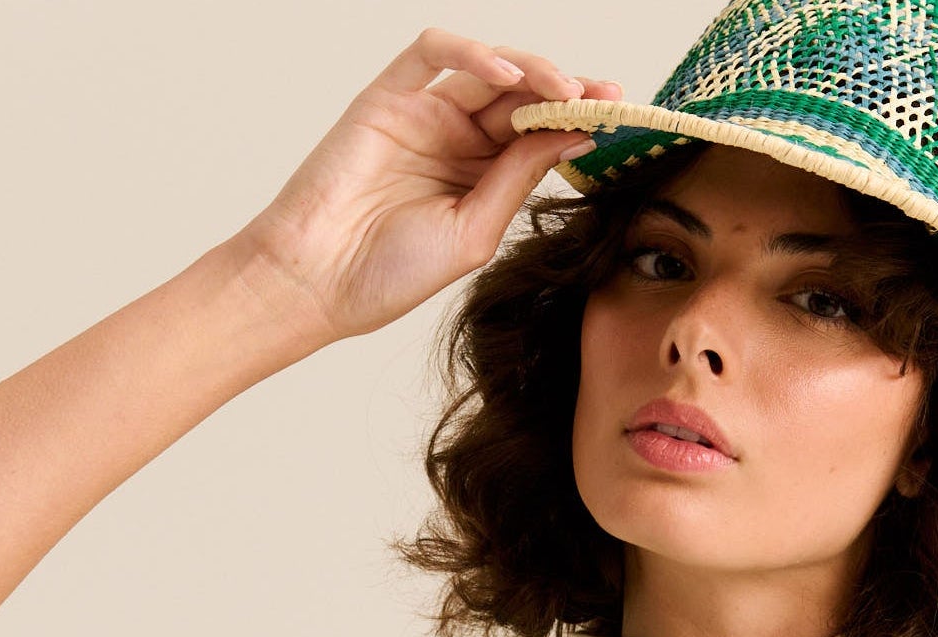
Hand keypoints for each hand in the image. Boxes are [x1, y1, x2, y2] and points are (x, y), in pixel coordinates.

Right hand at [229, 29, 623, 346]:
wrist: (318, 282)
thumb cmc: (388, 272)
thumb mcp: (474, 230)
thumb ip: (519, 177)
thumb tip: (575, 132)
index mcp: (480, 175)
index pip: (540, 132)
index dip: (579, 119)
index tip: (619, 118)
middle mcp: (456, 139)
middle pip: (523, 96)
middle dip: (568, 90)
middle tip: (604, 96)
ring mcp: (423, 115)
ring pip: (488, 69)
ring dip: (532, 70)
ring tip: (565, 90)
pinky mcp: (387, 97)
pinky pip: (432, 54)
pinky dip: (472, 53)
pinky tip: (506, 74)